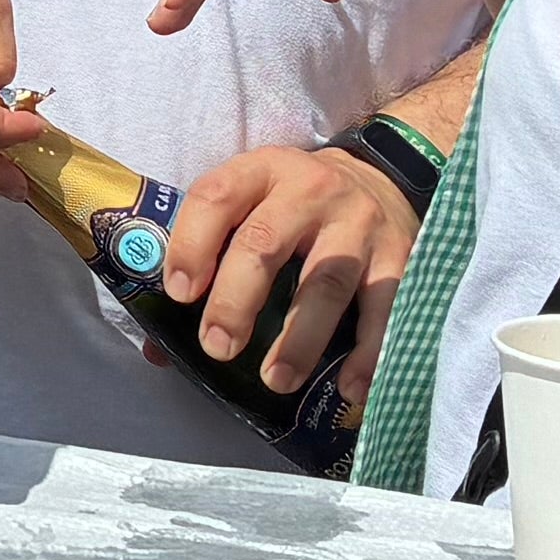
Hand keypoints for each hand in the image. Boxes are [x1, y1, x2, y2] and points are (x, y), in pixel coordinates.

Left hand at [157, 141, 420, 405]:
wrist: (383, 177)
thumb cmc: (297, 206)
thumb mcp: (254, 205)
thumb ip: (208, 261)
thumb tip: (159, 350)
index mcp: (263, 172)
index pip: (217, 197)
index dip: (192, 243)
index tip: (178, 294)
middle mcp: (311, 190)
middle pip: (265, 242)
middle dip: (236, 300)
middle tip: (218, 347)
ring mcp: (359, 222)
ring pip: (326, 281)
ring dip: (299, 338)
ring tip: (276, 380)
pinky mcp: (401, 255)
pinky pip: (386, 307)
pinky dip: (369, 352)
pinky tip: (350, 388)